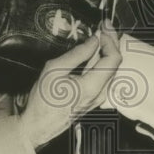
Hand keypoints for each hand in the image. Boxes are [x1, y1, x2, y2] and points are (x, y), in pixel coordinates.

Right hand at [20, 27, 121, 146]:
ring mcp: (99, 98)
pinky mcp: (95, 99)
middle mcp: (100, 94)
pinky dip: (103, 61)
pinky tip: (95, 53)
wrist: (39, 125)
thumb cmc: (43, 101)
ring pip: (111, 70)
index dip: (111, 40)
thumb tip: (93, 41)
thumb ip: (77, 54)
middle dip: (112, 42)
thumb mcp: (55, 70)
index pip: (113, 59)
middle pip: (115, 63)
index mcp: (92, 87)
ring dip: (108, 51)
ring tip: (101, 36)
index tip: (103, 28)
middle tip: (105, 27)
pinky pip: (105, 76)